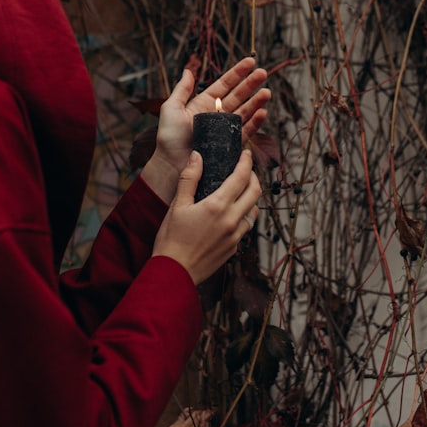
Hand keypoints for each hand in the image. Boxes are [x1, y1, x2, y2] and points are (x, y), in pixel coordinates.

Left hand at [141, 57, 269, 201]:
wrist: (172, 166)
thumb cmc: (169, 138)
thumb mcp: (171, 109)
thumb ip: (182, 90)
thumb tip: (188, 70)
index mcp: (203, 104)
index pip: (224, 84)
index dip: (237, 73)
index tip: (250, 61)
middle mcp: (216, 115)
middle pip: (238, 95)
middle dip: (251, 84)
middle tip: (263, 73)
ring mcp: (224, 130)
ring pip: (245, 112)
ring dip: (256, 102)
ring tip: (267, 92)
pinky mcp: (230, 145)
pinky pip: (246, 132)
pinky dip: (255, 122)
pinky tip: (262, 113)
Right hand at [152, 150, 261, 284]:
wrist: (174, 273)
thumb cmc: (171, 239)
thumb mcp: (177, 205)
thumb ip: (189, 178)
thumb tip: (197, 156)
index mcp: (217, 206)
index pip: (241, 177)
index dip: (246, 162)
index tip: (246, 153)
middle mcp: (231, 220)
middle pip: (255, 192)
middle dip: (254, 177)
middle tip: (246, 170)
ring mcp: (235, 236)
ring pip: (254, 211)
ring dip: (251, 198)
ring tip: (241, 191)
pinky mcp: (234, 248)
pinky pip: (246, 227)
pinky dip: (244, 215)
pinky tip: (232, 214)